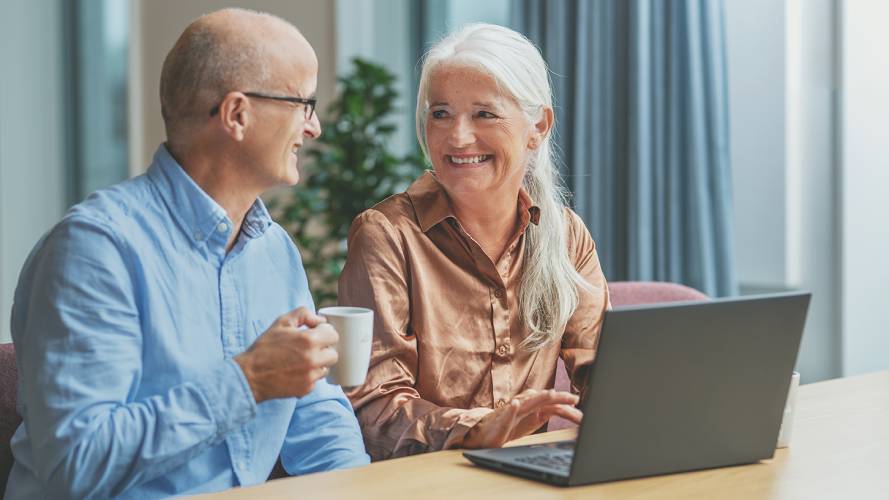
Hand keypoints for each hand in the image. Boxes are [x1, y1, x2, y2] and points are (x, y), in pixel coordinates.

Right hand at [235, 307, 338, 402]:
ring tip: (300, 361)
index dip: (325, 334)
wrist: (249, 375)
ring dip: (318, 364)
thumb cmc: (265, 347)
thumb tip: (321, 320)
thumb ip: (303, 314)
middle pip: (334, 354)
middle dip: (324, 350)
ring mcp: (310, 376)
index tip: (317, 335)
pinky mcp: (306, 389)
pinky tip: (295, 372)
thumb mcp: (281, 323)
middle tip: (309, 349)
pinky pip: (316, 380)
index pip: (333, 335)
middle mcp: (313, 359)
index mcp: (308, 340)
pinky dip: (309, 376)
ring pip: (326, 368)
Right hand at [462, 389, 582, 447]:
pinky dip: (511, 409)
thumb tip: (568, 410)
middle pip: (545, 399)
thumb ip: (547, 411)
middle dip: (560, 398)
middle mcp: (525, 404)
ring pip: (527, 402)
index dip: (568, 407)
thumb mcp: (533, 419)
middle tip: (575, 399)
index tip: (582, 415)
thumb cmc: (510, 425)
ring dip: (537, 397)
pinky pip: (507, 413)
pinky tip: (515, 405)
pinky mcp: (501, 419)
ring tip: (550, 394)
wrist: (486, 431)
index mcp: (534, 405)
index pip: (553, 404)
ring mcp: (513, 410)